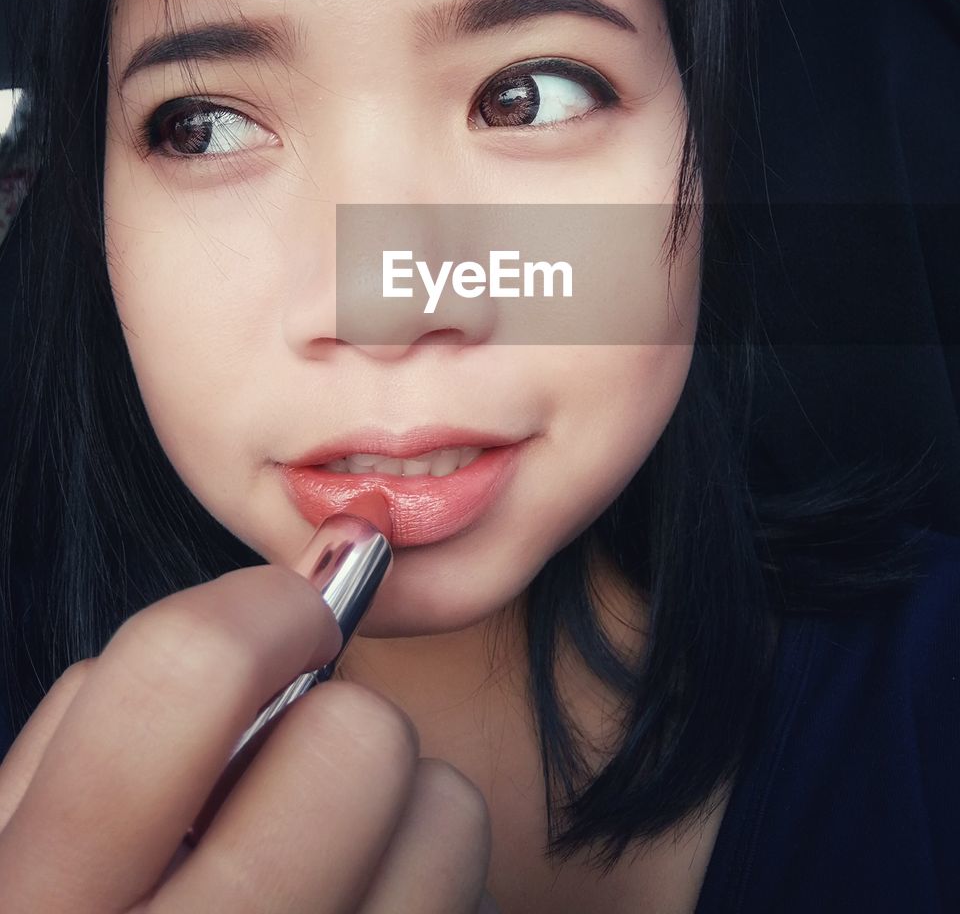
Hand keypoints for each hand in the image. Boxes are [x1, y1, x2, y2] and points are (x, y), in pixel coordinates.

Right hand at [0, 563, 498, 911]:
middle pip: (361, 739)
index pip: (188, 672)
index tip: (290, 619)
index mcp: (43, 901)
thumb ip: (98, 737)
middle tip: (290, 778)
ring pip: (450, 816)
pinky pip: (469, 900)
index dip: (260, 610)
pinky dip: (431, 888)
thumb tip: (255, 622)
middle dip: (337, 727)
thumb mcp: (16, 857)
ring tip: (328, 870)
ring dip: (404, 814)